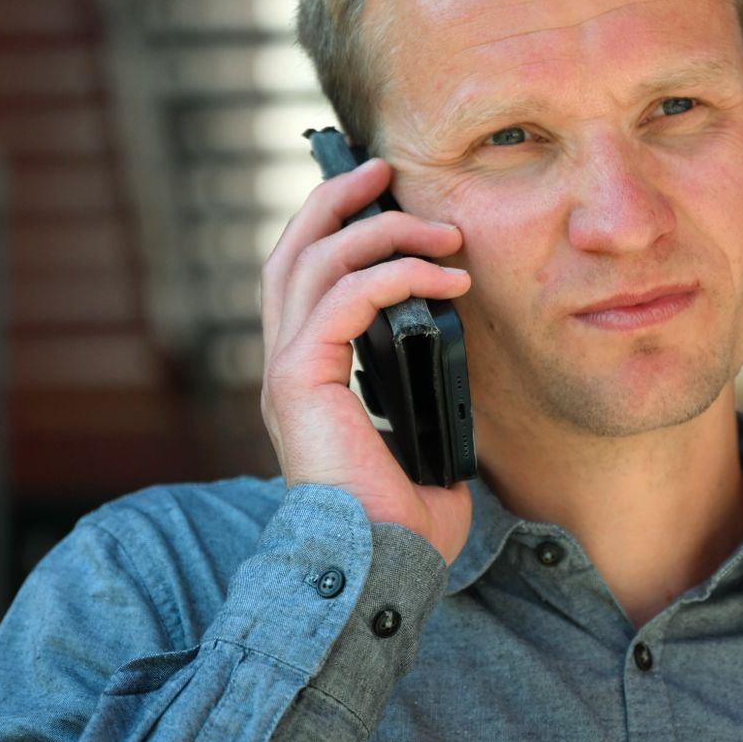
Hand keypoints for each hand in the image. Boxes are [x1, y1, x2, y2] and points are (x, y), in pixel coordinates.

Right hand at [258, 156, 472, 564]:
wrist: (376, 573)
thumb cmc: (399, 529)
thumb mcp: (423, 449)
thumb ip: (427, 410)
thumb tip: (456, 389)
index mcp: (308, 377)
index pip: (305, 280)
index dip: (335, 229)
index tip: (384, 199)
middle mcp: (286, 366)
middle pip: (293, 251)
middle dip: (337, 200)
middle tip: (386, 169)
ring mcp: (286, 372)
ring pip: (314, 261)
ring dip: (379, 230)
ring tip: (441, 229)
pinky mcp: (301, 380)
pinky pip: (344, 298)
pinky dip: (395, 275)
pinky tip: (444, 279)